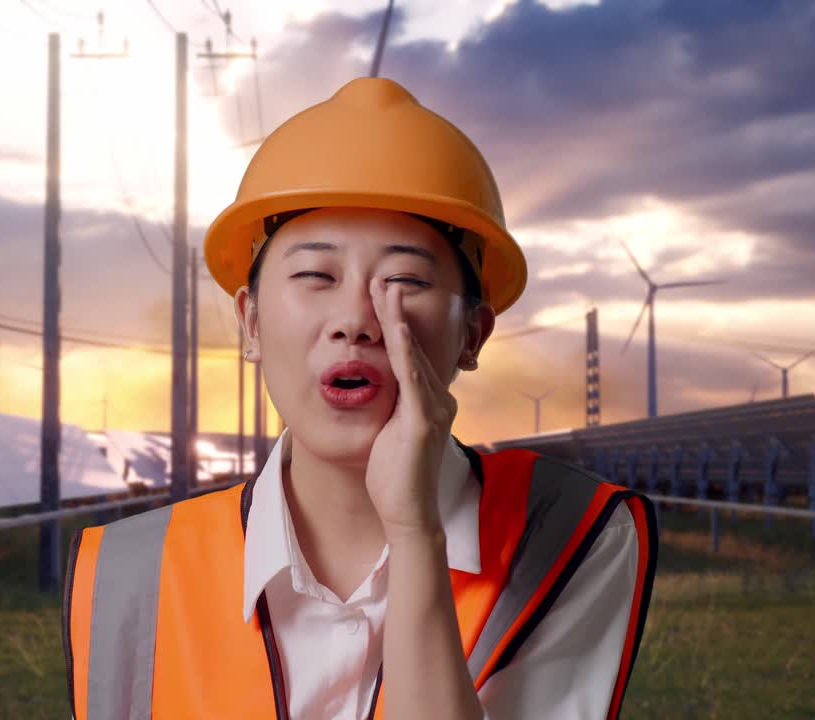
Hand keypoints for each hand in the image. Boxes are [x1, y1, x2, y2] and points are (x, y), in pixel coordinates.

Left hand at [364, 277, 458, 539]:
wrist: (407, 514)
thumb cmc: (395, 478)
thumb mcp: (390, 433)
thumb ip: (390, 408)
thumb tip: (376, 389)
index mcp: (431, 401)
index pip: (411, 353)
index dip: (398, 323)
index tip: (383, 295)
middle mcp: (438, 400)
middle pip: (414, 346)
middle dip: (396, 312)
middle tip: (383, 279)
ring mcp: (433, 410)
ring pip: (412, 355)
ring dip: (398, 321)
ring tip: (386, 291)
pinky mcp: (421, 423)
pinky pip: (411, 380)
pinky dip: (404, 351)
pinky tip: (396, 329)